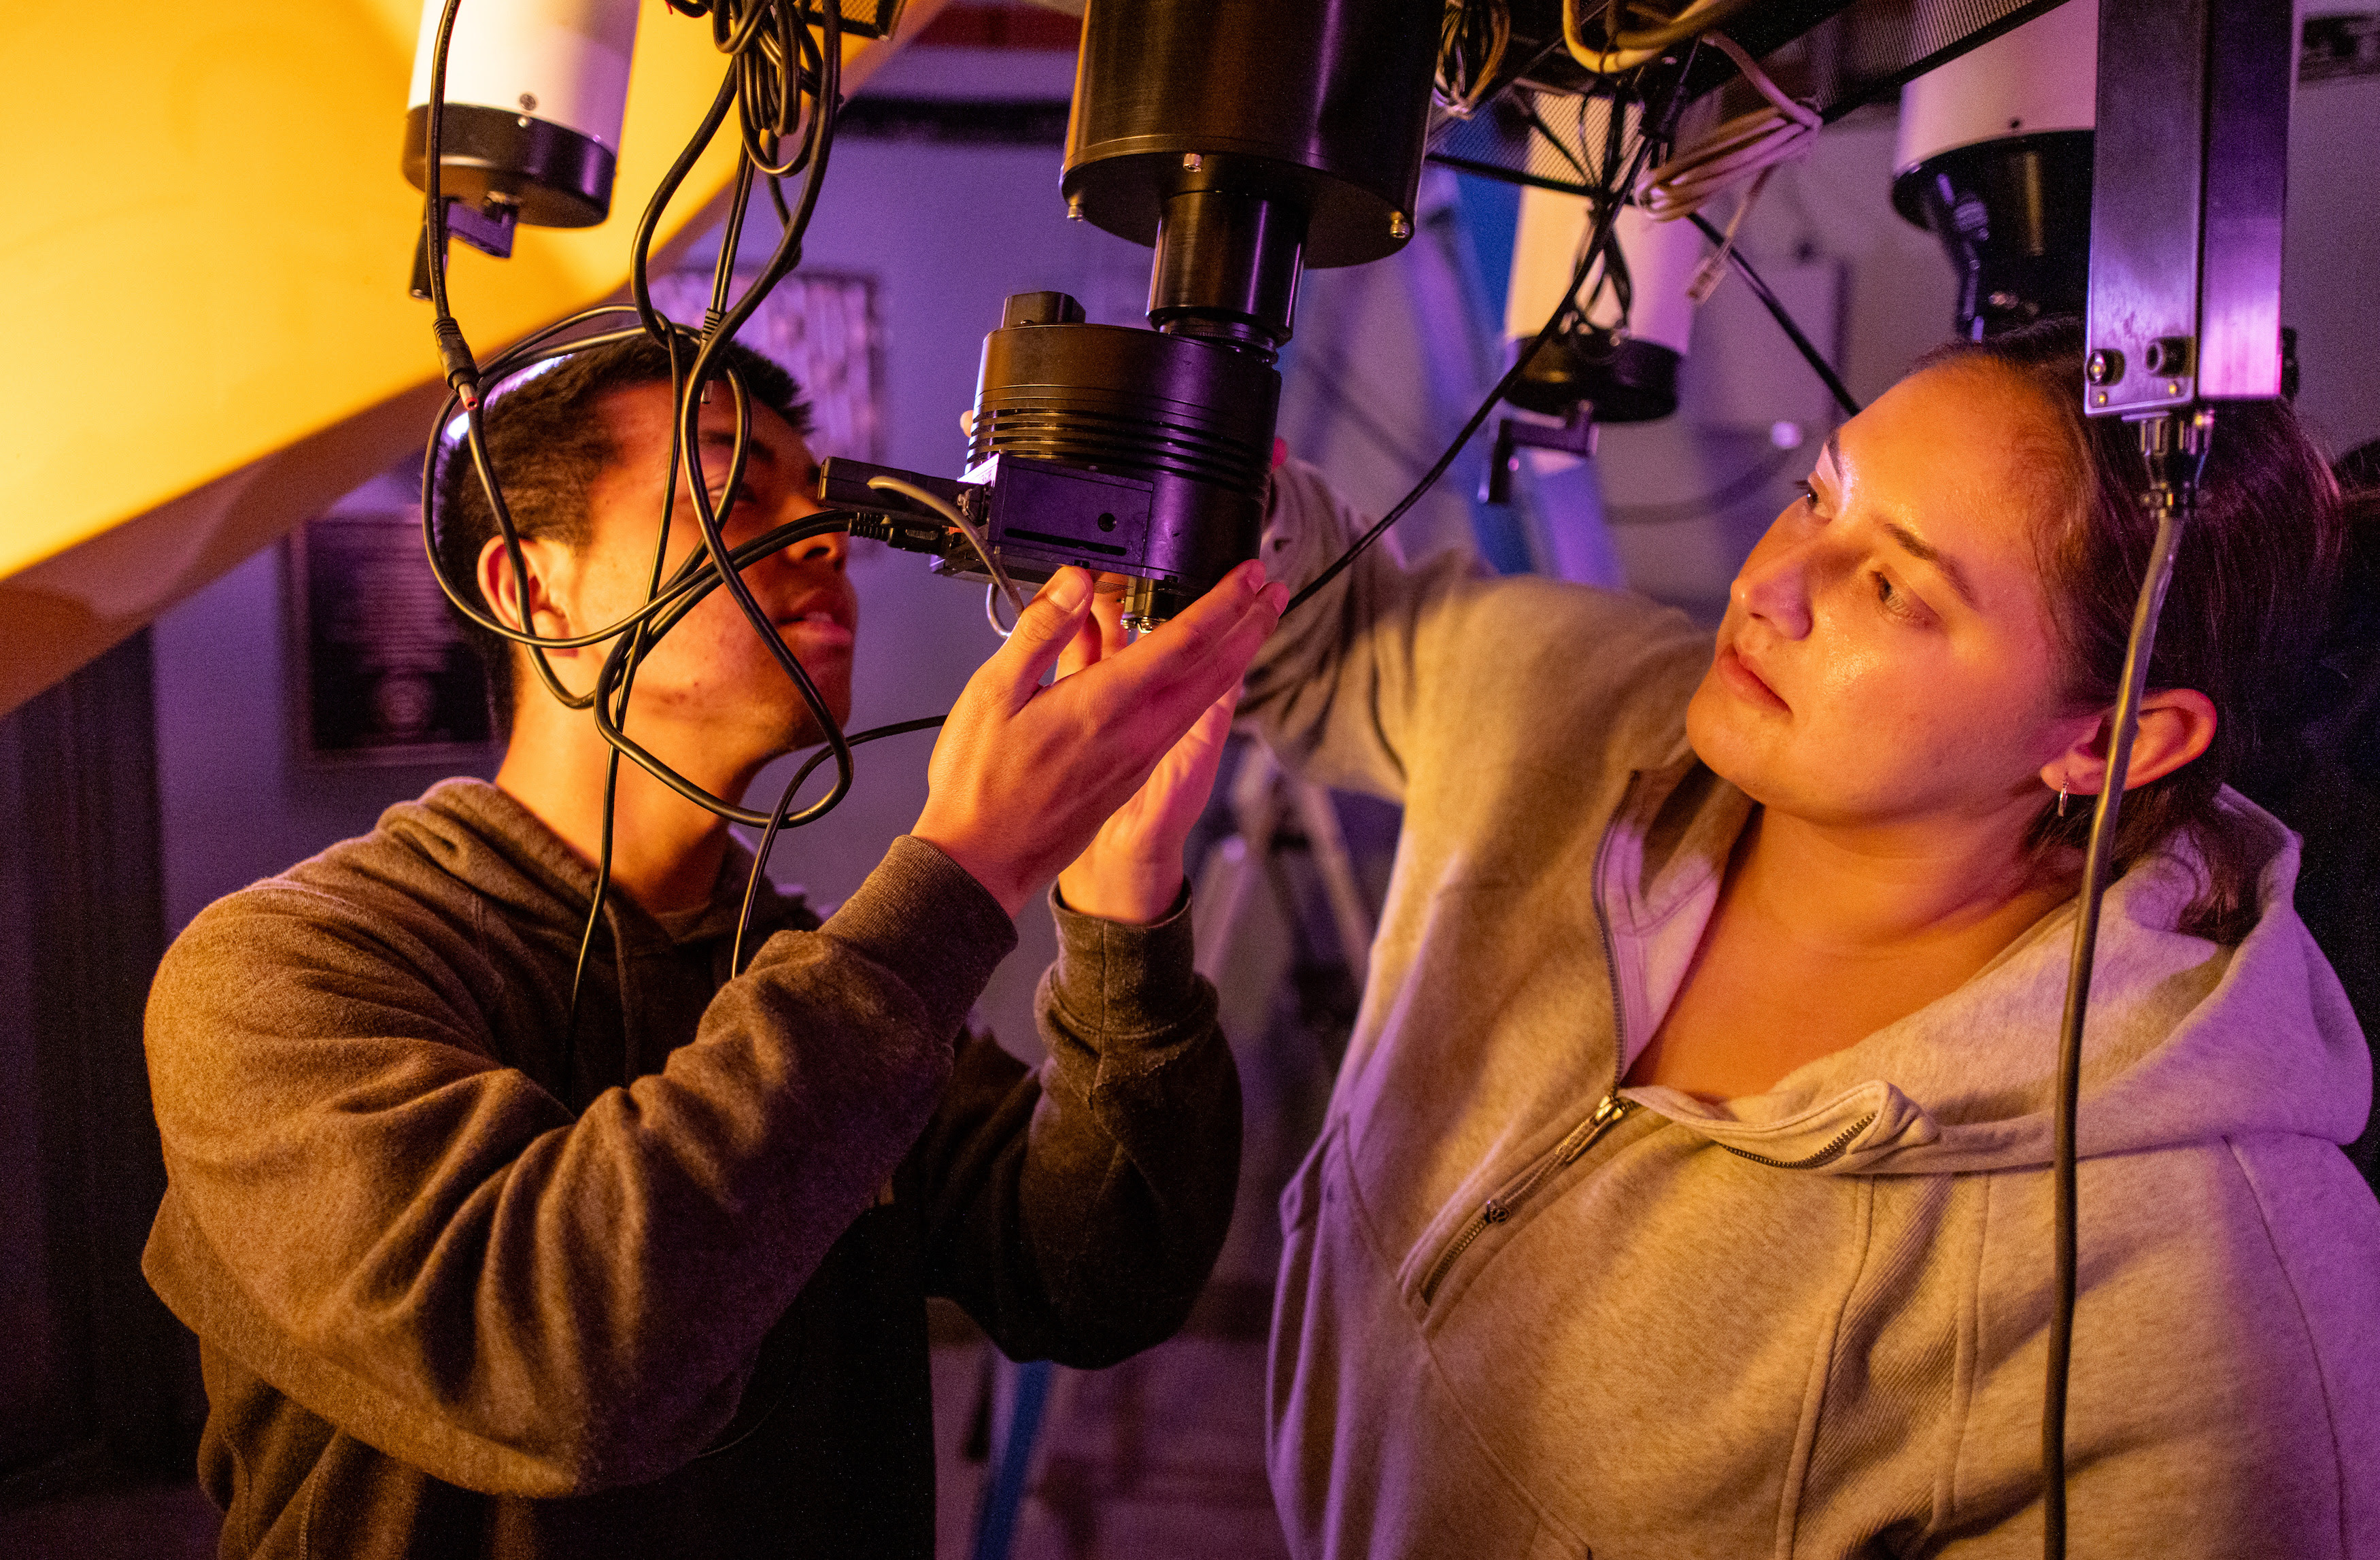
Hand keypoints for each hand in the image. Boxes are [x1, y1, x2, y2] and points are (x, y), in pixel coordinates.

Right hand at [912, 561, 1287, 916]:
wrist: (982, 864)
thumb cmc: (980, 786)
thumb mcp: (992, 693)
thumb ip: (1041, 632)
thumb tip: (1076, 584)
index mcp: (1106, 706)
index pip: (1186, 642)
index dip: (1225, 602)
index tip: (1250, 574)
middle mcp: (1136, 733)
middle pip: (1213, 671)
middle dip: (1248, 626)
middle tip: (1271, 590)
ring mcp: (1136, 755)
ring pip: (1195, 694)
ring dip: (1224, 652)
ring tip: (1238, 616)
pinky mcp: (1127, 770)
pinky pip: (1167, 713)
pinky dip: (1180, 680)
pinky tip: (1166, 660)